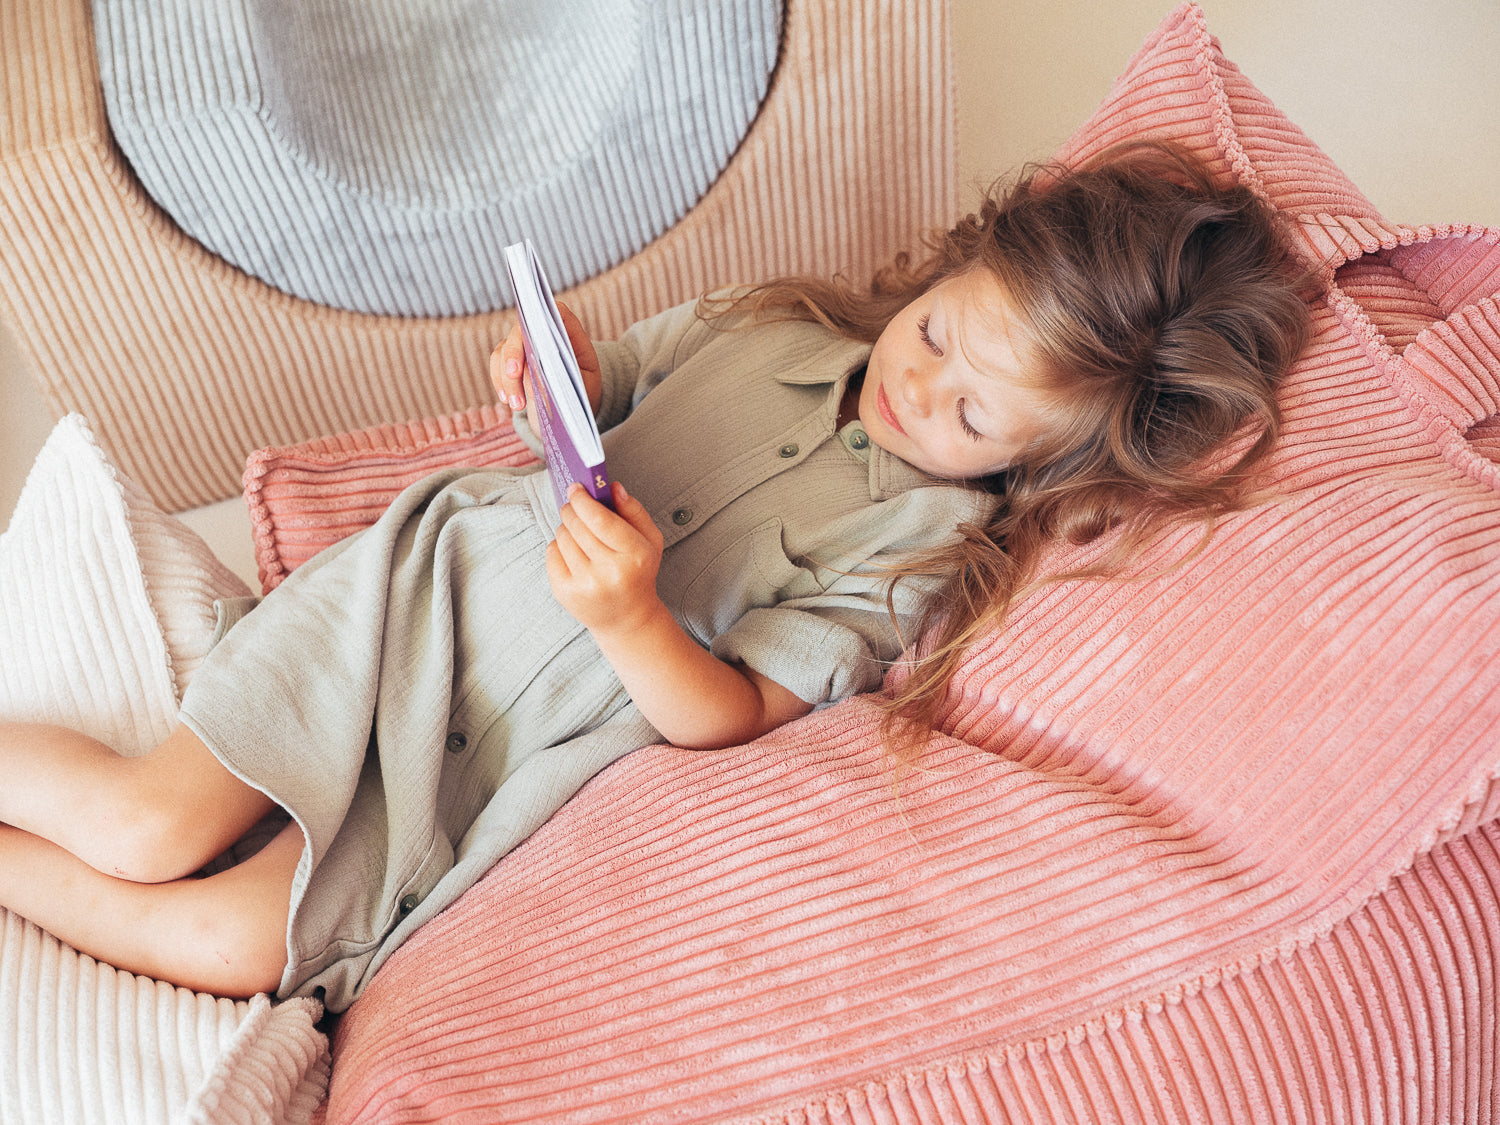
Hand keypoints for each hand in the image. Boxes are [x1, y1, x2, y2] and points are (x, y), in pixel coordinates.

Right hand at [489, 301, 602, 423]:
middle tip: (514, 375)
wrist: (572, 397)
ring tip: (517, 405)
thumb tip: (536, 377)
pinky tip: (507, 400)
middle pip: (522, 331)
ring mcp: (522, 341)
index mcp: (569, 330)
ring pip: (505, 350)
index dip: (545, 316)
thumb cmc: (582, 384)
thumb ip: (564, 376)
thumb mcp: (584, 382)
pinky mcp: (509, 356)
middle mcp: (541, 330)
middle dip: (515, 353)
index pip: (557, 312)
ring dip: (508, 378)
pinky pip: (497, 363)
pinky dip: (500, 382)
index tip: (535, 333)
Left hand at [546, 481, 664, 635]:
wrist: (627, 618)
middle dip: (572, 509)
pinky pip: (551, 553)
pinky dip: (559, 546)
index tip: (576, 488)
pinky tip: (573, 553)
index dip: (583, 500)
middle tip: (574, 505)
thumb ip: (634, 510)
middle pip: (577, 525)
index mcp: (635, 556)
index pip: (600, 520)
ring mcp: (585, 585)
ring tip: (579, 534)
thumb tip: (612, 487)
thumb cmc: (638, 573)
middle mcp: (609, 572)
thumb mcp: (649, 541)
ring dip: (567, 528)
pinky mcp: (565, 593)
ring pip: (562, 537)